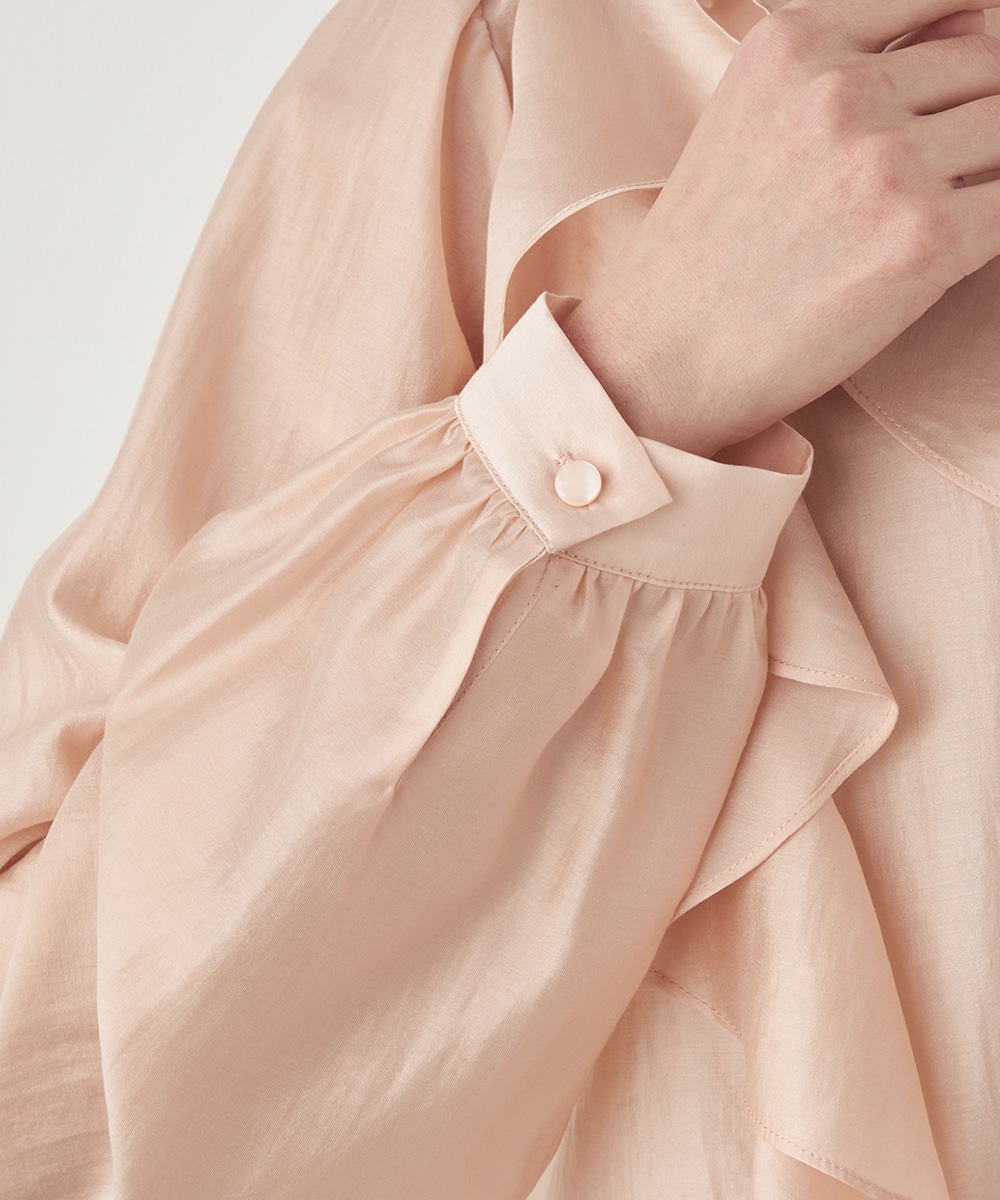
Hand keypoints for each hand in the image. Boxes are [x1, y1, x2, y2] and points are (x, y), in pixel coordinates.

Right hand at [561, 0, 999, 455]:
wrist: (661, 360)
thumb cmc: (705, 255)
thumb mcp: (749, 121)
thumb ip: (846, 67)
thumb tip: (975, 25)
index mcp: (793, 42)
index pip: (942, 0)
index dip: (962, 46)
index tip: (947, 100)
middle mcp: (841, 88)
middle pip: (986, 64)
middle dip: (970, 120)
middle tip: (912, 189)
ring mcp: (885, 161)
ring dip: (979, 177)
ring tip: (907, 229)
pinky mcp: (925, 237)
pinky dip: (986, 231)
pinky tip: (928, 264)